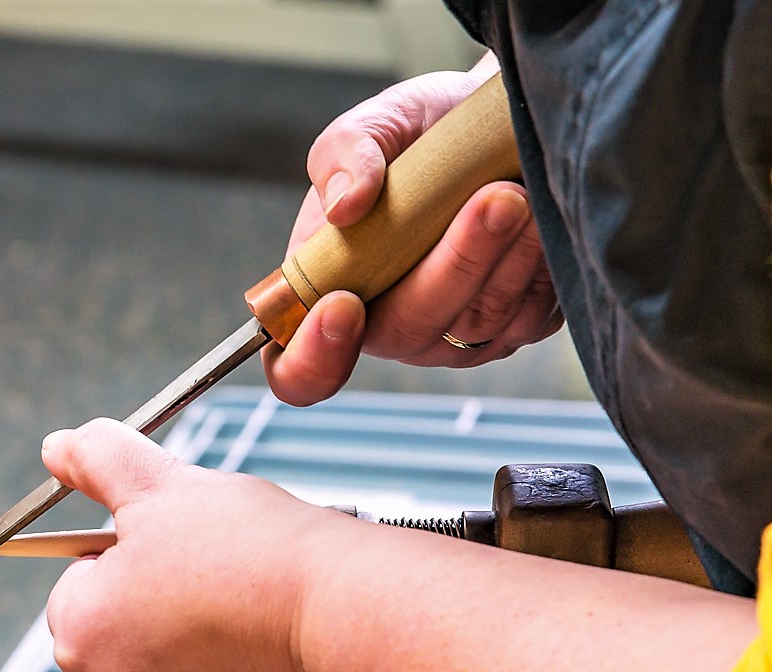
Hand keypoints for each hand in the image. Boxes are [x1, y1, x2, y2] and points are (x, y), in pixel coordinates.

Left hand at [41, 419, 341, 671]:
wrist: (338, 618)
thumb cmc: (249, 553)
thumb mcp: (161, 484)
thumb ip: (98, 459)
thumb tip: (59, 447)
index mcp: (79, 632)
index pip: (80, 578)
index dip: (127, 549)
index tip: (174, 541)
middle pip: (118, 625)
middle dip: (153, 596)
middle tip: (210, 568)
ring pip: (164, 664)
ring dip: (189, 636)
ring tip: (239, 603)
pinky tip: (262, 644)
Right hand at [264, 56, 562, 405]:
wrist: (489, 127)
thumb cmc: (417, 135)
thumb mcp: (371, 125)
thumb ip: (343, 154)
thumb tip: (344, 205)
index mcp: (328, 295)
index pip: (300, 371)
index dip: (315, 358)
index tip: (342, 303)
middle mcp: (389, 330)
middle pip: (410, 331)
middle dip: (456, 265)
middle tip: (496, 197)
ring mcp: (454, 338)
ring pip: (480, 322)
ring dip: (510, 255)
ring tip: (526, 186)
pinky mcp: (517, 327)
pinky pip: (531, 314)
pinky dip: (542, 261)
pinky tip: (545, 213)